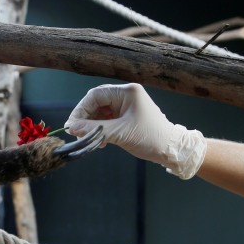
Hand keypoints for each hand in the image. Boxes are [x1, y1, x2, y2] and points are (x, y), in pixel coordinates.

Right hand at [65, 83, 206, 178]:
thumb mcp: (120, 133)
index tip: (72, 126)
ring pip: (99, 112)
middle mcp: (126, 95)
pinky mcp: (126, 116)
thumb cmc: (150, 138)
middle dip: (85, 118)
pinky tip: (100, 141)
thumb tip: (71, 127)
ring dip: (92, 126)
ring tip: (90, 139)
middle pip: (96, 102)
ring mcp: (126, 105)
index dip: (81, 110)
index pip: (95, 95)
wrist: (172, 150)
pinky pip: (106, 119)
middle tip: (77, 133)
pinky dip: (100, 129)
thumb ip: (93, 129)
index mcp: (127, 92)